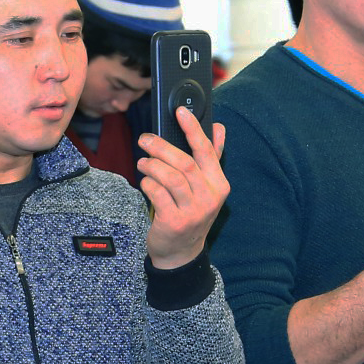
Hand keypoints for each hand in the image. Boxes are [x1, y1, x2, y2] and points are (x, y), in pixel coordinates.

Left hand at [136, 106, 230, 268]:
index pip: (206, 151)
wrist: (180, 253)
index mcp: (219, 185)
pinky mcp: (174, 222)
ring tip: (143, 162)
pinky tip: (145, 183)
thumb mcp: (206, 187)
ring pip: (170, 177)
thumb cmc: (190, 213)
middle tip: (145, 139)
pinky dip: (148, 184)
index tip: (180, 111)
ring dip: (152, 165)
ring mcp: (193, 211)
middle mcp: (210, 198)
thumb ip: (212, 157)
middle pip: (184, 163)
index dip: (193, 128)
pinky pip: (157, 194)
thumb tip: (219, 127)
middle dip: (161, 147)